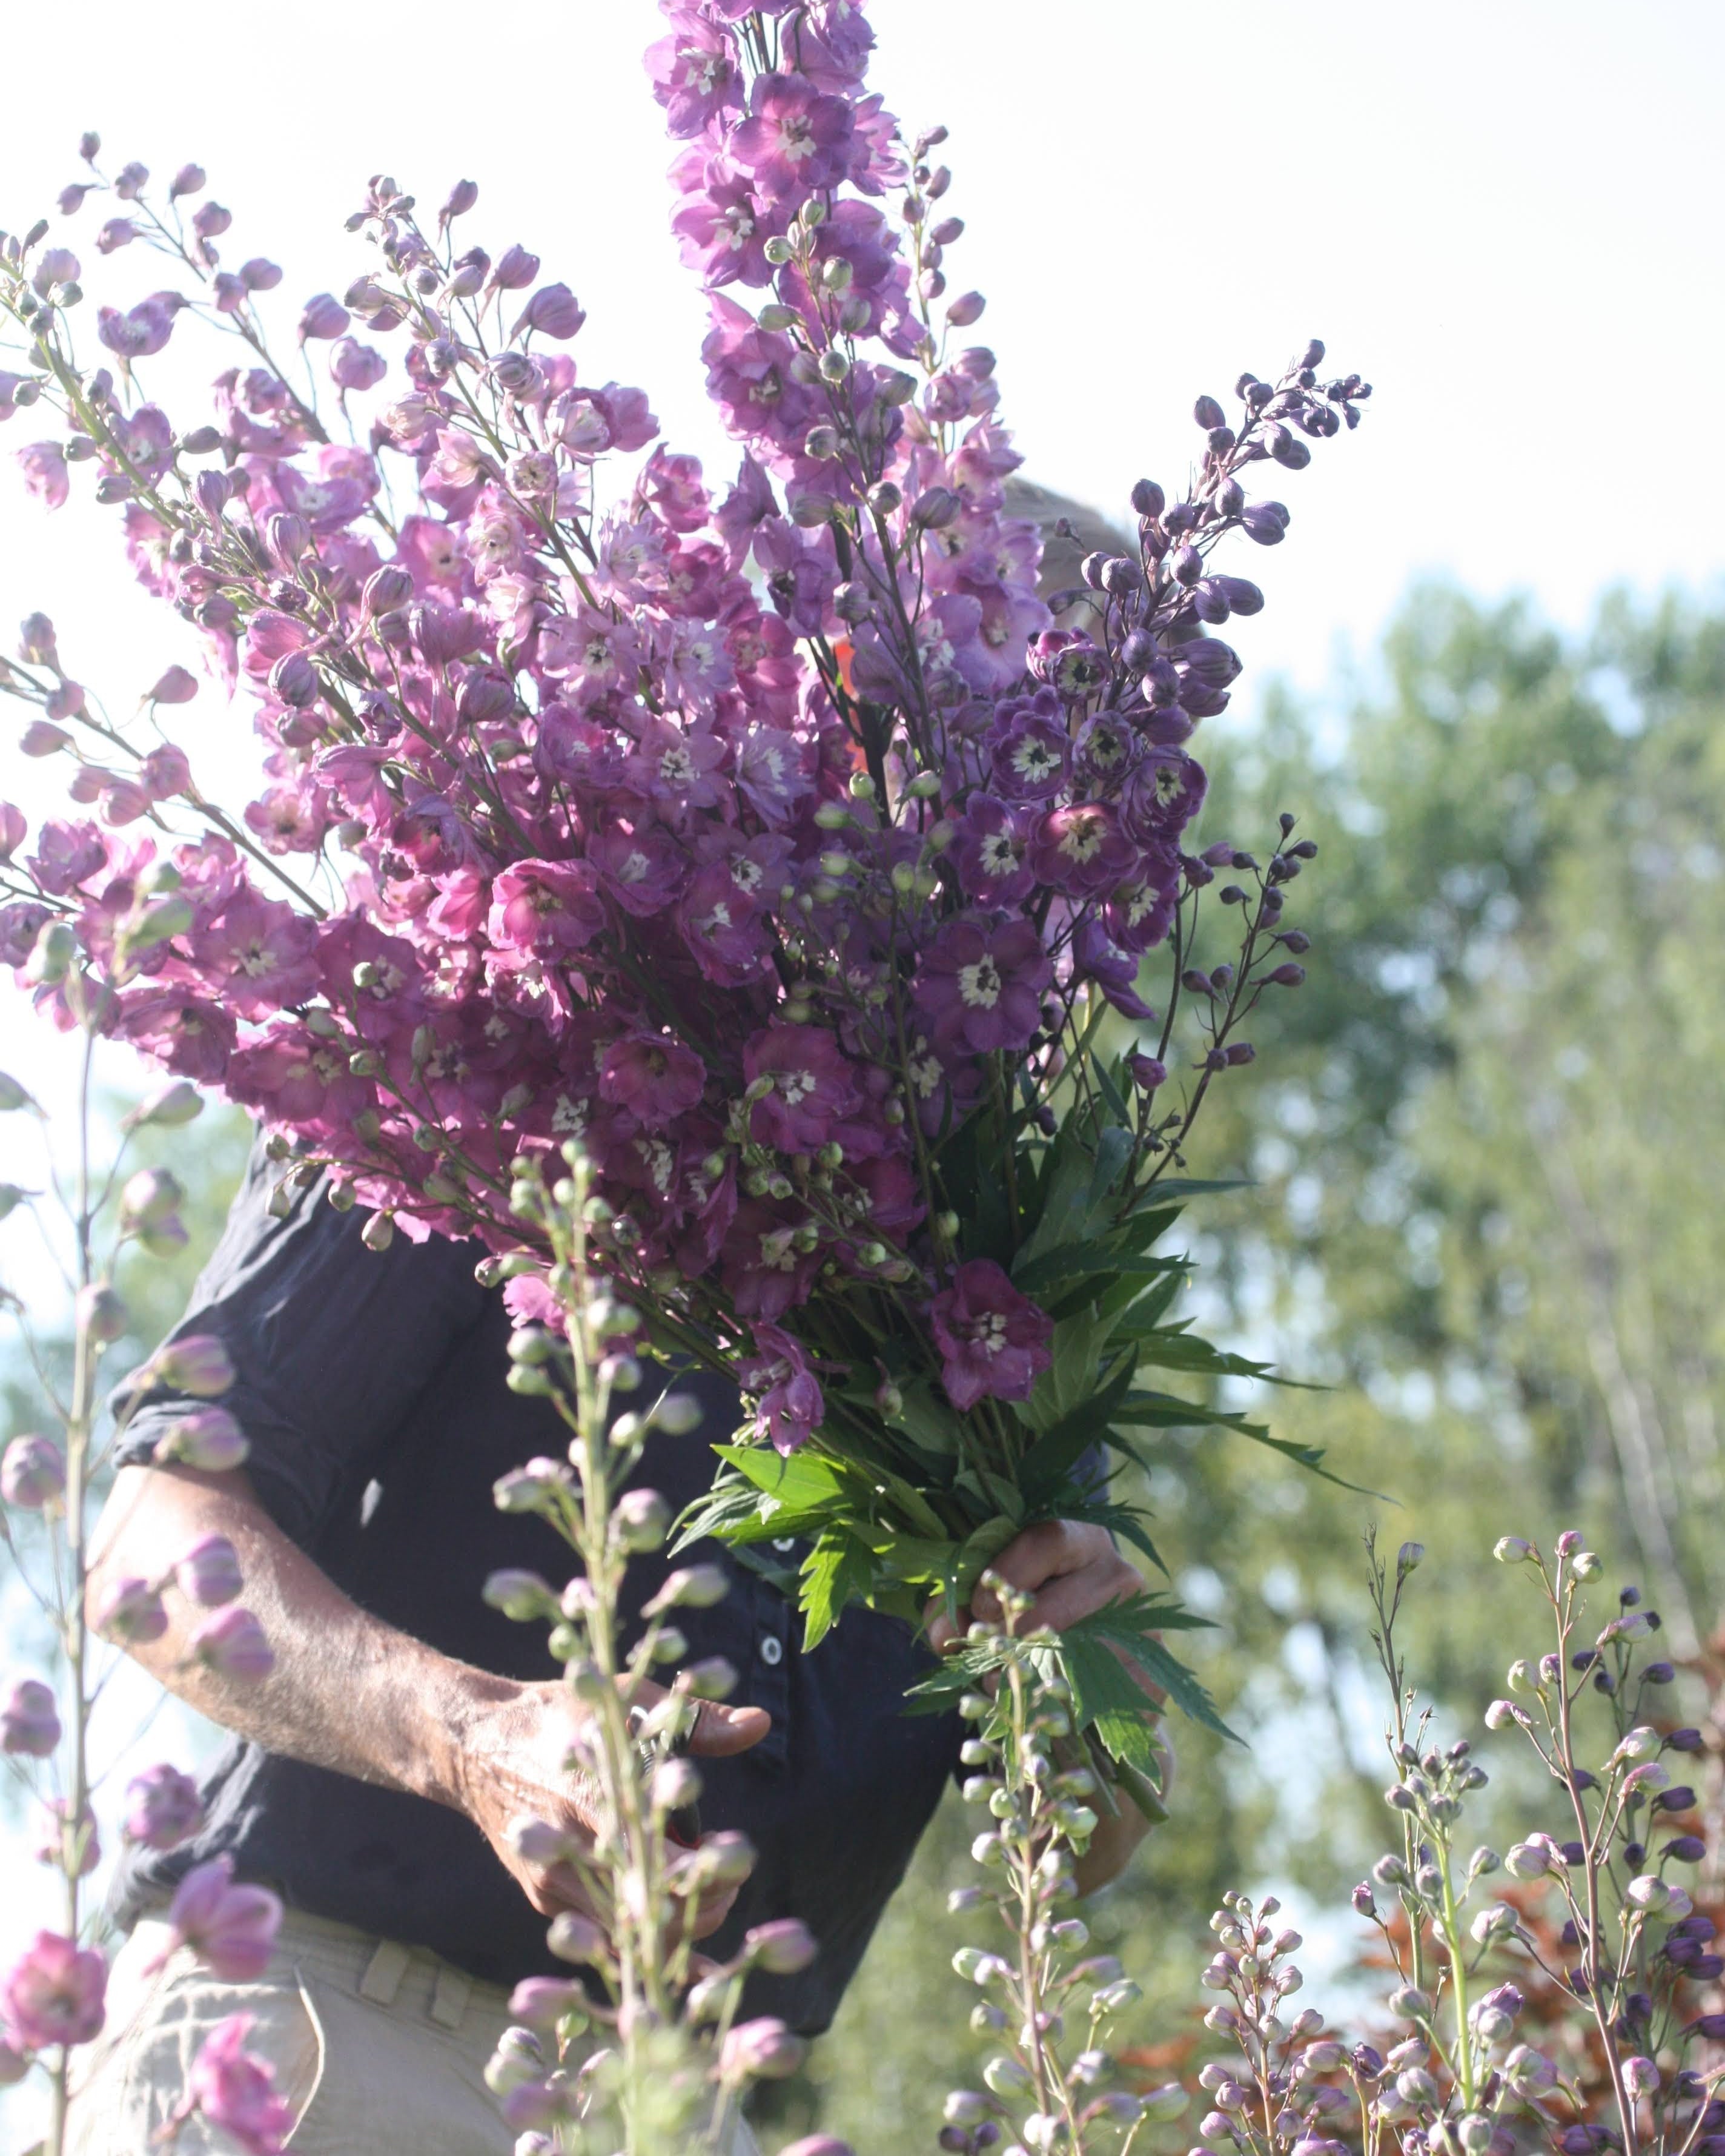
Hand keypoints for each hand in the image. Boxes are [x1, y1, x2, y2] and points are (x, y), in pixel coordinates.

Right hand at [457, 1677, 769, 1936]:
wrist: (476, 1746)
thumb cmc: (563, 1714)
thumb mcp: (629, 1701)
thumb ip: (696, 1719)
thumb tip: (759, 1723)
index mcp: (593, 1796)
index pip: (653, 1859)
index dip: (701, 1874)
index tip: (735, 1858)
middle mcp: (569, 1849)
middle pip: (647, 1913)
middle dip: (701, 1907)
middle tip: (730, 1878)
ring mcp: (552, 1882)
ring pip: (625, 1937)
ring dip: (675, 1929)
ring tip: (709, 1897)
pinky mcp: (543, 1898)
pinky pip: (600, 1938)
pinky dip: (641, 1943)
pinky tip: (678, 1943)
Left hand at [925, 1520, 1168, 1892]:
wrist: (1085, 1676)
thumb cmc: (1025, 1623)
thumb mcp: (990, 1600)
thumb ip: (959, 1606)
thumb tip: (945, 1635)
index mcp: (1080, 1541)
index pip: (1047, 1540)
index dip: (1007, 1573)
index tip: (977, 1607)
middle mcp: (1119, 1575)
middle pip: (1057, 1605)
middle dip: (1008, 1641)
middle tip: (982, 1661)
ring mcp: (1140, 1626)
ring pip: (1074, 1658)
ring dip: (1027, 1682)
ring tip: (1004, 1689)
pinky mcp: (1148, 1676)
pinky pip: (1099, 1698)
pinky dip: (1061, 1712)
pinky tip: (1041, 1713)